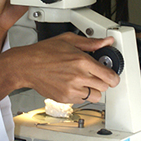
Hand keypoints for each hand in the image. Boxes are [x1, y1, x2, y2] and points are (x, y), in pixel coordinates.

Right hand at [0, 32, 119, 102]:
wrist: (26, 65)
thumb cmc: (44, 52)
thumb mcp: (69, 40)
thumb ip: (91, 42)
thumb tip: (106, 41)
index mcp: (81, 61)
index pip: (109, 75)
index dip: (113, 76)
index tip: (112, 75)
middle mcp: (78, 77)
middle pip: (104, 87)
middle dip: (102, 81)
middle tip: (95, 75)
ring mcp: (71, 89)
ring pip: (95, 97)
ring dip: (93, 90)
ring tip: (85, 81)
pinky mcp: (65, 98)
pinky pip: (82, 101)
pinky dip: (81, 94)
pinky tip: (74, 85)